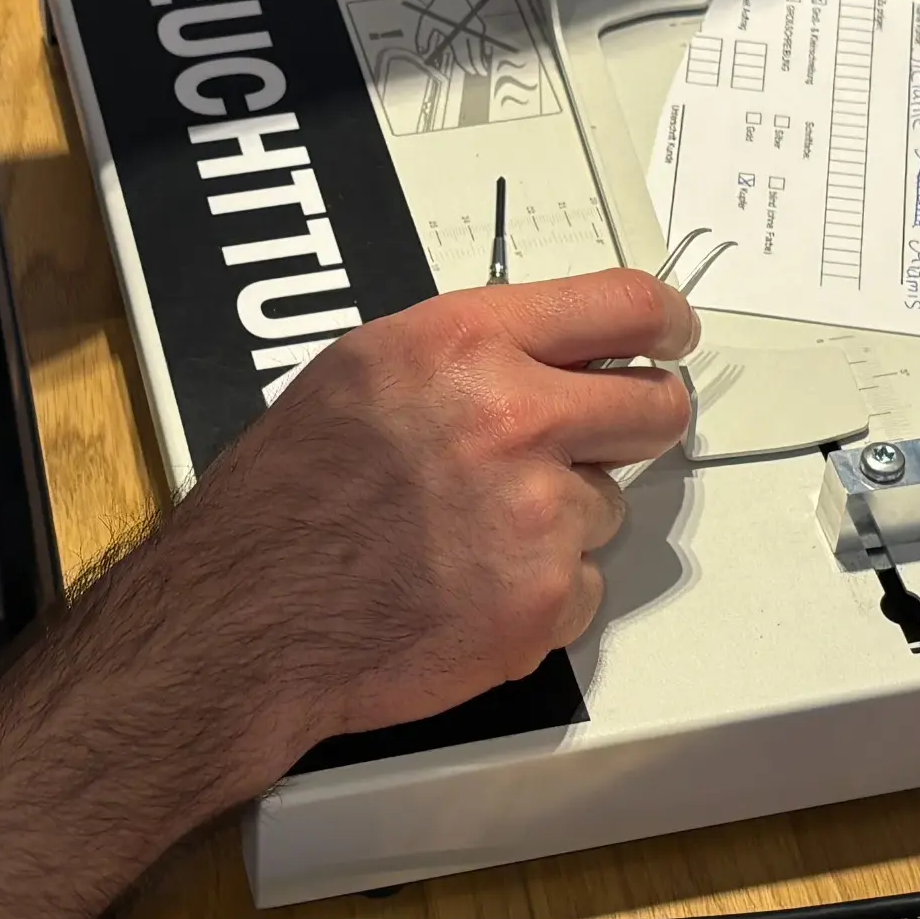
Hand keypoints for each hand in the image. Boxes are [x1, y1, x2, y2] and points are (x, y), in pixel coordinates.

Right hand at [158, 269, 697, 765]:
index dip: (664, 323)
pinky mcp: (543, 596)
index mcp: (467, 343)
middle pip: (655, 405)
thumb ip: (468, 351)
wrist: (248, 614)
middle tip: (608, 437)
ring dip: (562, 518)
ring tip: (470, 532)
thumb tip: (544, 349)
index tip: (671, 334)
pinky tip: (470, 585)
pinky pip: (585, 584)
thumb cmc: (285, 501)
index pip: (625, 303)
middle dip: (640, 420)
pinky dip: (540, 592)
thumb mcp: (364, 370)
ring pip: (609, 504)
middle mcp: (512, 416)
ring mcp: (537, 511)